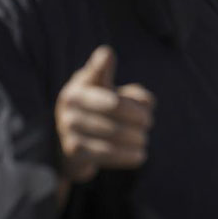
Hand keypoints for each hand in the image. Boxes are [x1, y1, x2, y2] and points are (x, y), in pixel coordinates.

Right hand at [55, 46, 153, 182]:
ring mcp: (68, 125)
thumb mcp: (115, 95)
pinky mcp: (72, 149)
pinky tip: (140, 155)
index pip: (96, 72)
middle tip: (148, 122)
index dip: (103, 67)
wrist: (73, 141)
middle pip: (116, 105)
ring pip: (113, 131)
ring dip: (135, 137)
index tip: (113, 63)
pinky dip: (127, 155)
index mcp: (82, 82)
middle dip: (138, 115)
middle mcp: (71, 101)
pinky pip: (106, 152)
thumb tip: (147, 103)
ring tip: (143, 139)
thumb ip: (134, 95)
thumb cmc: (101, 109)